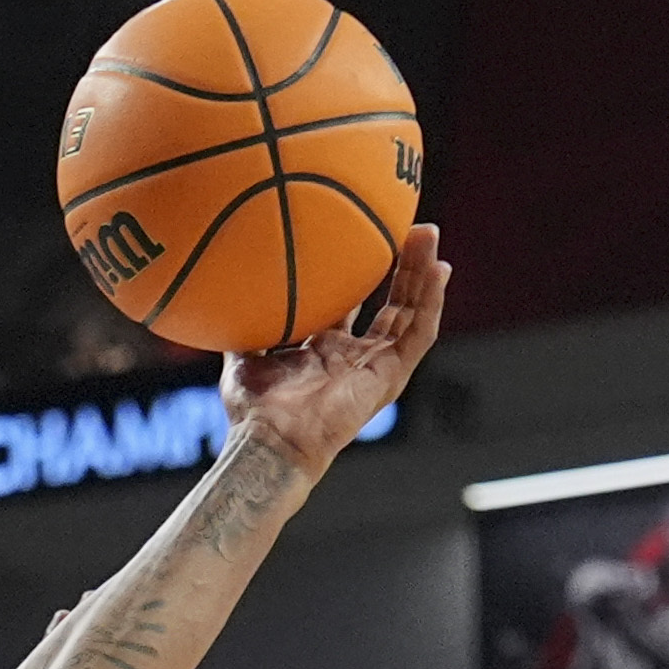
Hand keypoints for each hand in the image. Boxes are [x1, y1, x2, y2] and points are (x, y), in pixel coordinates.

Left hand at [223, 222, 448, 473]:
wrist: (272, 441)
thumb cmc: (254, 410)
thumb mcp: (242, 353)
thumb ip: (245, 321)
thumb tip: (229, 282)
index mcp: (326, 350)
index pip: (353, 302)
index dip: (361, 271)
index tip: (365, 235)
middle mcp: (356, 357)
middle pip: (390, 303)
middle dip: (402, 266)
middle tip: (411, 226)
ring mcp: (377, 367)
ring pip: (411, 313)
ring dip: (423, 275)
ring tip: (430, 236)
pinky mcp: (391, 377)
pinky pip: (419, 334)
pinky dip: (432, 302)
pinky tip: (439, 270)